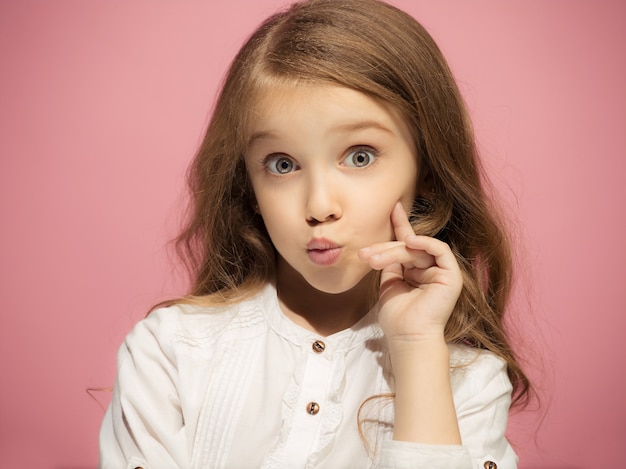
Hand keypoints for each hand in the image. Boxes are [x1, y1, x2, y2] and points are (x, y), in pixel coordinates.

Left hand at [358, 202, 462, 345]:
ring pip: (416, 249)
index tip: (392, 207)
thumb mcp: (389, 282)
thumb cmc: (397, 316)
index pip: (409, 242)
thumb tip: (384, 245)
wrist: (407, 337)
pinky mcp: (451, 276)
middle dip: (384, 248)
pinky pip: (440, 250)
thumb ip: (390, 262)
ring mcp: (442, 271)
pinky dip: (425, 243)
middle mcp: (430, 268)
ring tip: (373, 260)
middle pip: (407, 246)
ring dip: (393, 251)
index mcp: (417, 270)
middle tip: (364, 254)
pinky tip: (409, 242)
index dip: (400, 224)